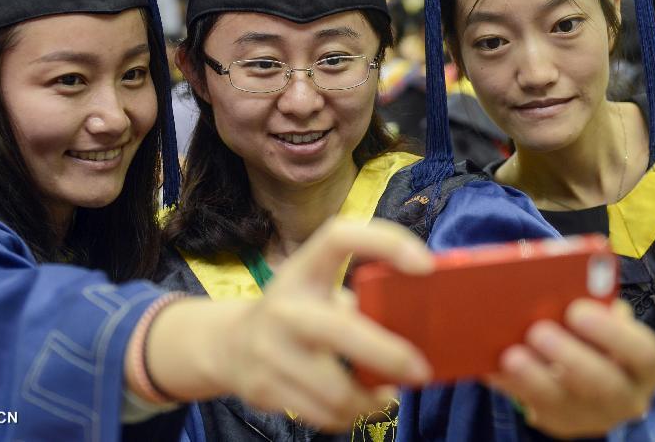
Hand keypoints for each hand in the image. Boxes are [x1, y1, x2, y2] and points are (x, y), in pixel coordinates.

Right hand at [144, 218, 433, 431]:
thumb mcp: (316, 288)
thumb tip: (420, 323)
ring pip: (337, 392)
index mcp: (303, 271)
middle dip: (388, 355)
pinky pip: (323, 415)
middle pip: (341, 330)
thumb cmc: (296, 311)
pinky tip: (357, 406)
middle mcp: (284, 307)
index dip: (387, 243)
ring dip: (372, 399)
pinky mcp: (266, 390)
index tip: (426, 265)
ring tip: (387, 394)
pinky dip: (350, 416)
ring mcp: (271, 351)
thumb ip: (357, 297)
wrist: (229, 345)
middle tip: (421, 371)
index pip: (340, 237)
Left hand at [485, 299, 654, 438]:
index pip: (643, 353)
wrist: (592, 374)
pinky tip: (494, 367)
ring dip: (535, 377)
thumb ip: (597, 304)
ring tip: (512, 354)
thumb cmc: (598, 335)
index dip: (612, 332)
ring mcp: (593, 416)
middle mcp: (627, 397)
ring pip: (564, 403)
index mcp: (646, 366)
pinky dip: (513, 386)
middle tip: (538, 330)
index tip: (577, 310)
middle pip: (604, 385)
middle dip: (570, 357)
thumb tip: (564, 278)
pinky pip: (535, 407)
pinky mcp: (561, 424)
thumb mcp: (607, 320)